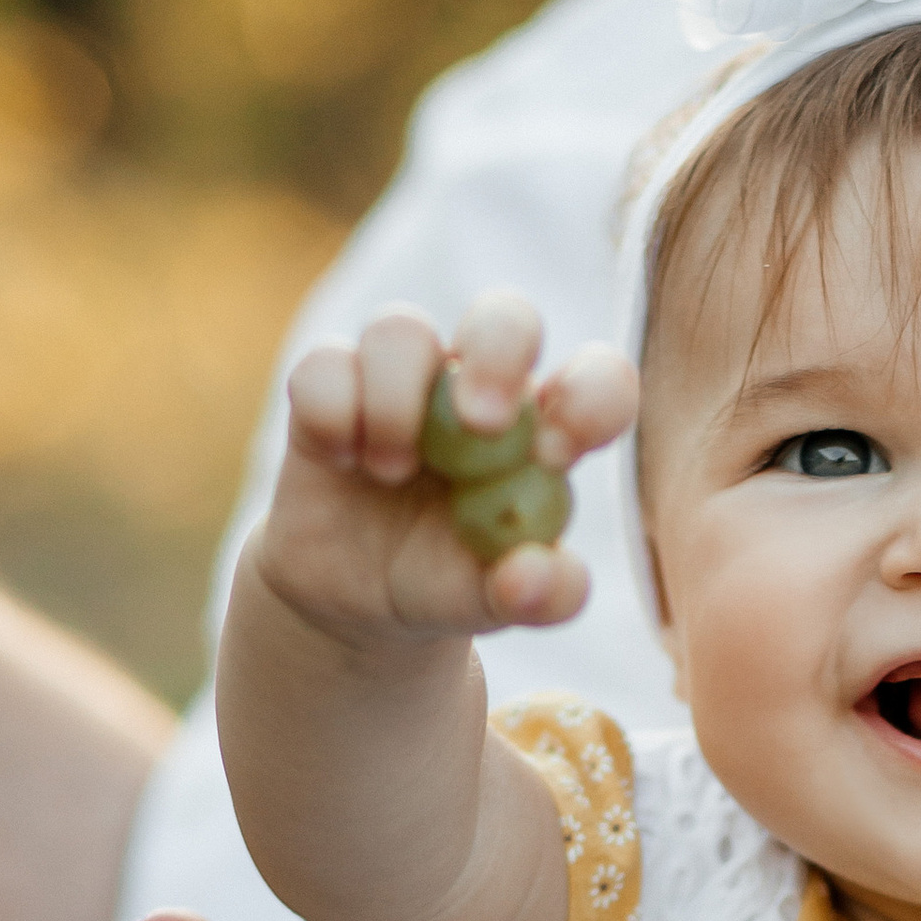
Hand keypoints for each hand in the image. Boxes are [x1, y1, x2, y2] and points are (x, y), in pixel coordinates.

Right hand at [259, 290, 636, 646]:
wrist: (355, 601)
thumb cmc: (447, 581)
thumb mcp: (499, 602)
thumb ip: (542, 596)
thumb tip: (536, 575)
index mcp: (540, 428)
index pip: (597, 380)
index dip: (591, 397)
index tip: (555, 455)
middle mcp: (474, 386)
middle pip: (504, 317)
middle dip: (498, 355)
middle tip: (482, 424)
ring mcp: (401, 379)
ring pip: (399, 330)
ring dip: (395, 401)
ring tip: (390, 473)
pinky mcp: (328, 387)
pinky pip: (323, 365)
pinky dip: (332, 414)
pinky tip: (343, 461)